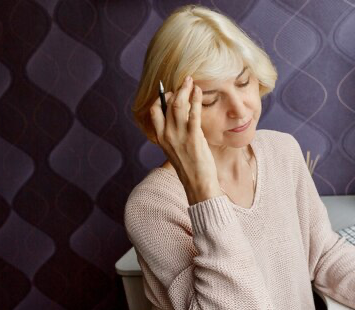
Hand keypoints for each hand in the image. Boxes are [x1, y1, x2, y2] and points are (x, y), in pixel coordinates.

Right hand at [149, 76, 220, 203]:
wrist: (197, 183)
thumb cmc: (190, 167)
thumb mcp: (177, 149)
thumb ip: (176, 134)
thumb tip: (183, 118)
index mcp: (161, 138)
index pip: (154, 112)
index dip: (161, 98)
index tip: (171, 91)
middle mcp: (167, 135)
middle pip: (166, 104)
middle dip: (176, 90)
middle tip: (186, 81)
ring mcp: (179, 136)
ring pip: (178, 105)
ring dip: (185, 90)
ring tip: (192, 82)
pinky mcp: (193, 138)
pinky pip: (193, 114)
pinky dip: (196, 99)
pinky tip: (199, 92)